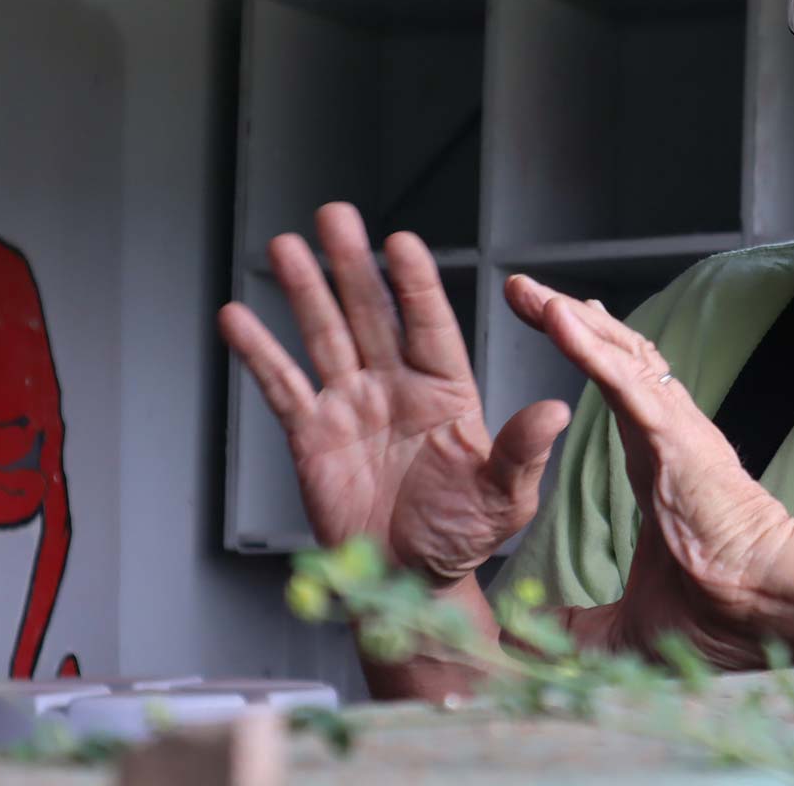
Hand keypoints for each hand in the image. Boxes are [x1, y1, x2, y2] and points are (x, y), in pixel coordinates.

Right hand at [219, 203, 571, 584]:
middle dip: (352, 265)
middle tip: (336, 213)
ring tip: (284, 245)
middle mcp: (397, 385)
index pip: (429, 325)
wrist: (409, 580)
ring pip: (325, 336)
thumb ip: (522, 451)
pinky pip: (283, 386)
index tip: (402, 242)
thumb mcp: (504, 497)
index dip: (414, 284)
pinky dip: (260, 353)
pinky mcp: (312, 435)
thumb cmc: (464, 535)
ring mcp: (352, 405)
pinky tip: (236, 316)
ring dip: (304, 291)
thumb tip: (557, 409)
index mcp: (447, 391)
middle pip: (371, 314)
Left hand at [505, 275, 793, 668]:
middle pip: (615, 358)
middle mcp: (667, 436)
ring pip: (620, 358)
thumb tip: (530, 636)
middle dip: (567, 319)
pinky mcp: (676, 436)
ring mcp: (674, 431)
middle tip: (523, 290)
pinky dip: (591, 348)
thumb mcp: (624, 627)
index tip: (563, 320)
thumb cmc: (716, 614)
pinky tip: (559, 318)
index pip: (623, 393)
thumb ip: (576, 627)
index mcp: (659, 467)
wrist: (761, 608)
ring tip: (526, 291)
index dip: (593, 352)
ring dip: (571, 320)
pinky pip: (627, 382)